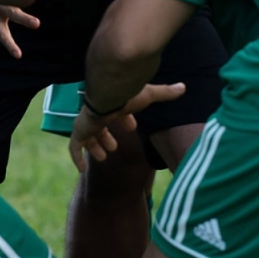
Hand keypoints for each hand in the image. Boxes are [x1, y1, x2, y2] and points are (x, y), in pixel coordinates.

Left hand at [68, 82, 185, 170]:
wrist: (109, 94)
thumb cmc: (128, 94)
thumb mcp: (149, 95)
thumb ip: (165, 93)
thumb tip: (184, 87)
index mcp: (112, 103)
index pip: (116, 111)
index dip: (124, 120)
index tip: (132, 127)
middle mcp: (98, 112)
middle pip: (99, 125)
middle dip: (106, 136)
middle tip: (113, 147)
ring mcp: (87, 122)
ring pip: (87, 136)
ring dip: (95, 146)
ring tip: (103, 157)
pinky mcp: (80, 131)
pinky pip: (74, 147)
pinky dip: (77, 158)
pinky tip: (81, 170)